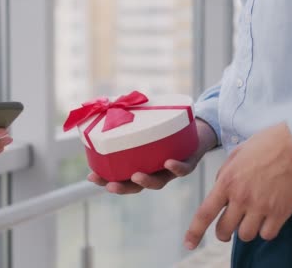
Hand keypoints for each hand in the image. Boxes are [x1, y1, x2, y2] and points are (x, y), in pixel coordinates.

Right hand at [87, 119, 216, 193]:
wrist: (200, 130)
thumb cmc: (168, 126)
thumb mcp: (146, 123)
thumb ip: (128, 117)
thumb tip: (106, 103)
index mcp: (142, 165)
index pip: (121, 177)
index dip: (105, 179)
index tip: (91, 176)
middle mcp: (155, 171)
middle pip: (137, 185)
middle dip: (123, 187)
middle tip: (110, 185)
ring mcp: (172, 169)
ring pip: (159, 182)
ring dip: (147, 181)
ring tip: (136, 175)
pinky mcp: (190, 162)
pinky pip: (184, 168)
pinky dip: (176, 168)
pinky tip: (168, 163)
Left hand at [184, 122, 291, 249]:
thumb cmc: (266, 145)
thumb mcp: (235, 155)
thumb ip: (224, 175)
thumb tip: (219, 190)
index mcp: (226, 182)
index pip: (204, 213)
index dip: (194, 232)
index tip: (189, 243)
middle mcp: (241, 197)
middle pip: (224, 230)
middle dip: (223, 233)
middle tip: (228, 229)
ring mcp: (261, 206)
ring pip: (245, 236)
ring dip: (246, 230)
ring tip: (251, 219)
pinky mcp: (281, 212)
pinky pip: (267, 234)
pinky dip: (265, 231)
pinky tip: (267, 220)